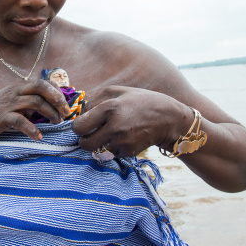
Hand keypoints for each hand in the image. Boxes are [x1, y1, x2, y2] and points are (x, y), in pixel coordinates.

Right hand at [0, 80, 70, 140]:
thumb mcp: (11, 103)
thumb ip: (27, 104)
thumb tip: (47, 110)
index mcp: (18, 87)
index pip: (42, 82)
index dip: (57, 91)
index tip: (66, 104)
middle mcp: (14, 92)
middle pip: (41, 87)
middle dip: (57, 98)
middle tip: (66, 113)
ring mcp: (7, 103)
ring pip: (35, 102)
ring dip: (49, 113)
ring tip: (56, 123)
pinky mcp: (0, 117)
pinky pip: (20, 121)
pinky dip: (32, 129)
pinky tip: (38, 137)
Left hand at [72, 85, 191, 156]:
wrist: (168, 119)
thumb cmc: (140, 101)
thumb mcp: (117, 91)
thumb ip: (94, 100)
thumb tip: (80, 114)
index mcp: (110, 108)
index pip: (79, 126)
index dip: (77, 127)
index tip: (82, 125)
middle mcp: (115, 126)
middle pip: (85, 144)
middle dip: (84, 140)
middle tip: (89, 134)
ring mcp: (123, 141)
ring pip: (97, 150)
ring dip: (98, 144)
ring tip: (108, 134)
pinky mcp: (129, 152)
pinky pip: (111, 153)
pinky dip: (112, 147)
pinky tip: (122, 138)